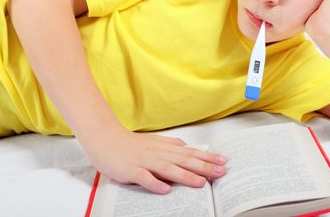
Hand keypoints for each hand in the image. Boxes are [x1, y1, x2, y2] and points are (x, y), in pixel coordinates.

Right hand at [82, 123, 227, 193]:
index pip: (190, 153)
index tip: (223, 161)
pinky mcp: (131, 170)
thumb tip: (185, 145)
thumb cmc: (130, 143)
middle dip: (204, 167)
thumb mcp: (153, 141)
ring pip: (168, 169)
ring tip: (201, 183)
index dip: (207, 158)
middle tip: (221, 172)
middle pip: (184, 161)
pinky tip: (165, 190)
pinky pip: (144, 178)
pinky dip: (155, 184)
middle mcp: (158, 154)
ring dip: (186, 176)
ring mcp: (145, 162)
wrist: (105, 139)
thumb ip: (169, 143)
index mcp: (164, 148)